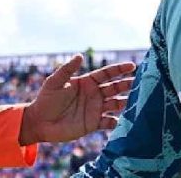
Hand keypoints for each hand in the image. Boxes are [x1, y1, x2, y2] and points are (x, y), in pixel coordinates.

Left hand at [18, 54, 134, 145]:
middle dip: (127, 85)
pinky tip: (123, 121)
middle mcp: (94, 94)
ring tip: (136, 101)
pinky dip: (118, 122)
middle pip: (115, 88)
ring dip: (126, 102)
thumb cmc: (46, 99)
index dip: (119, 70)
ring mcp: (95, 109)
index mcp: (86, 82)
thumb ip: (67, 69)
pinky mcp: (93, 124)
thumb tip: (80, 55)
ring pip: (116, 104)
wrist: (40, 122)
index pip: (107, 74)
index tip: (133, 66)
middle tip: (140, 83)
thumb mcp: (55, 82)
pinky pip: (109, 123)